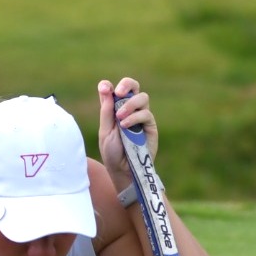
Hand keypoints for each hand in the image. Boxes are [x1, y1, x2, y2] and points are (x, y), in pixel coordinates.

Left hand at [96, 77, 156, 192]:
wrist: (123, 170)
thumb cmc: (112, 152)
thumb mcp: (105, 131)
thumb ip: (106, 111)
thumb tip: (106, 88)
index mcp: (115, 109)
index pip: (115, 91)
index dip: (110, 86)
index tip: (105, 88)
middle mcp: (130, 110)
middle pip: (134, 87)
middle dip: (127, 84)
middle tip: (118, 92)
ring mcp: (141, 117)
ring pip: (142, 97)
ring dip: (130, 104)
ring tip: (120, 117)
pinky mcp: (150, 126)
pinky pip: (146, 114)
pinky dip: (135, 117)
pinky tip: (125, 126)